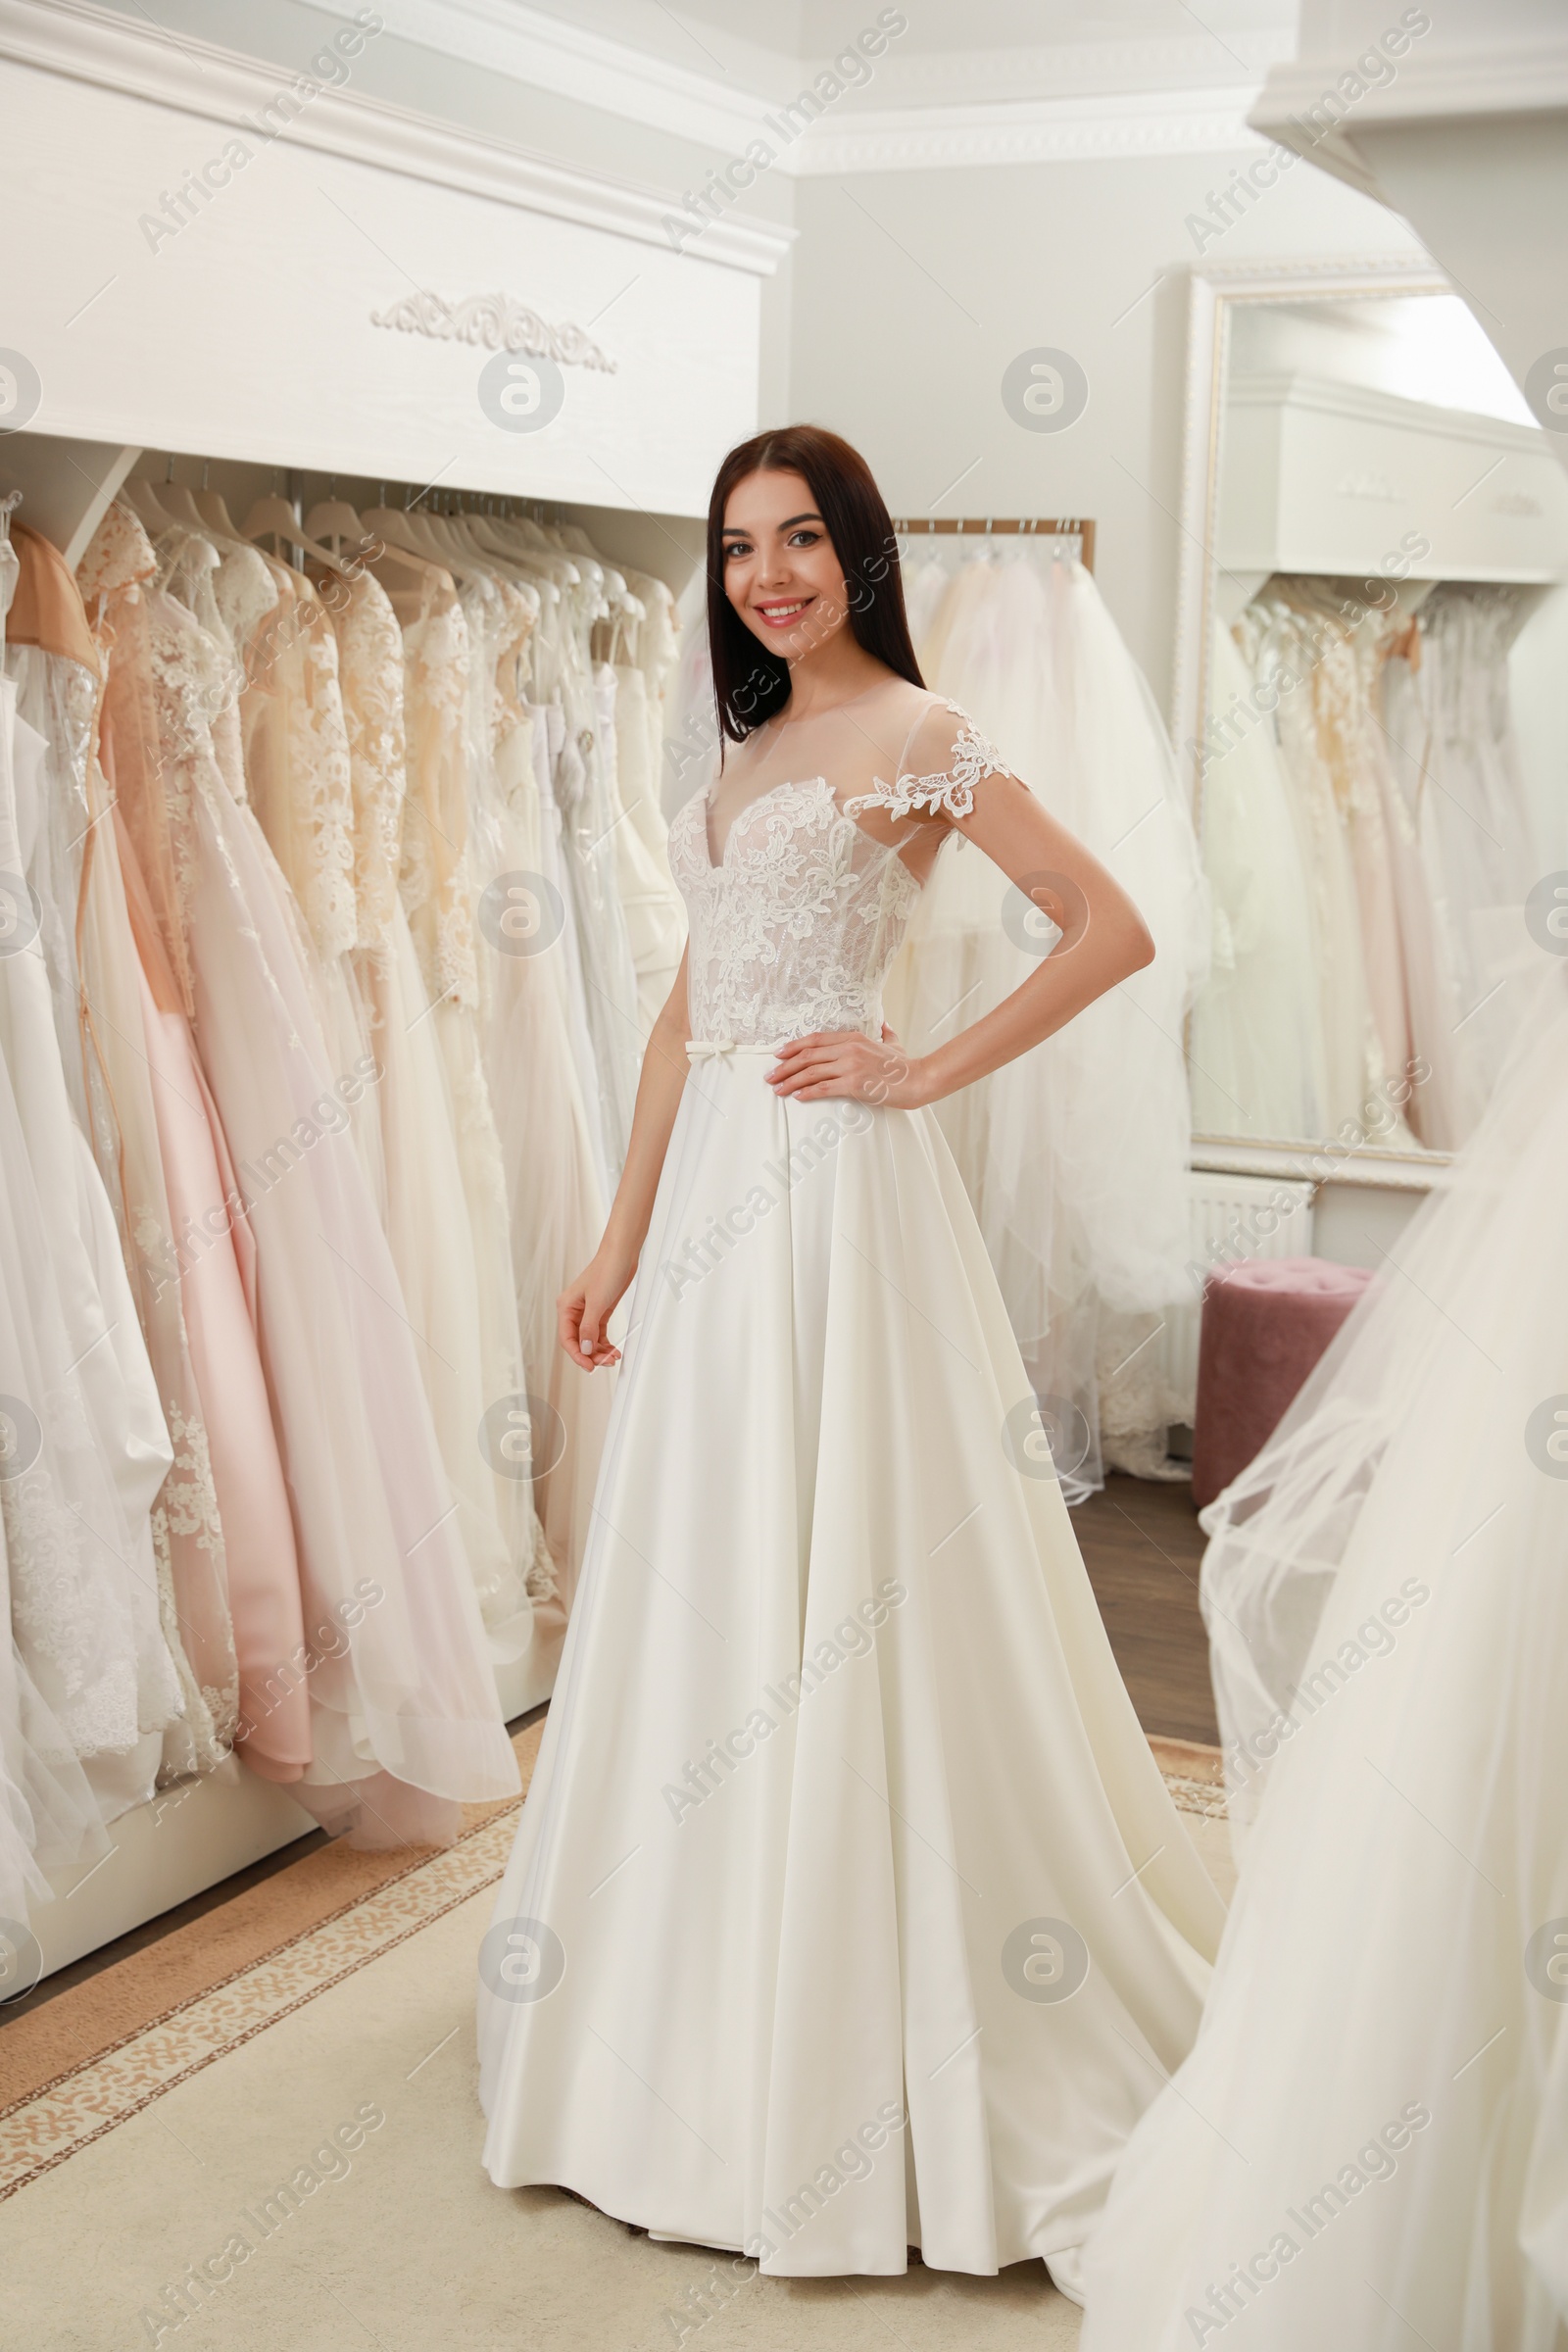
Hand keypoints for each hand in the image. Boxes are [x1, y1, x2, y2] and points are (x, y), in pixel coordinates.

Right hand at [558, 1246, 637, 1370]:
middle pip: (578, 1342)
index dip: (577, 1355)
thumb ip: (589, 1327)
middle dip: (591, 1354)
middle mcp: (573, 1311)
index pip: (567, 1338)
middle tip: (605, 1363)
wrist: (622, 1255)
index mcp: (566, 1307)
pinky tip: (613, 1350)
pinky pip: (598, 1334)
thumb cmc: (607, 1271)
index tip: (589, 1367)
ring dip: (599, 1351)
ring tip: (613, 1358)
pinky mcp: (599, 1312)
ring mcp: (587, 1312)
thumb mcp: (597, 1302)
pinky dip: (605, 1343)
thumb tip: (584, 1349)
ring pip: (589, 1340)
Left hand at [765, 1024, 930, 1108]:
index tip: (778, 1055)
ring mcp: (850, 1066)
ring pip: (811, 1072)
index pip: (815, 1039)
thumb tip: (885, 1025)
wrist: (918, 1080)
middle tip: (770, 1076)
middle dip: (785, 1066)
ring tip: (778, 1090)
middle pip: (807, 1055)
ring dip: (790, 1082)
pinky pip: (823, 1088)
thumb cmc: (905, 1066)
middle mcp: (848, 1049)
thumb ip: (886, 1033)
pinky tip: (798, 1097)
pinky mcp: (854, 1084)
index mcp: (853, 1037)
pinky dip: (807, 1092)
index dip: (793, 1047)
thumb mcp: (895, 1044)